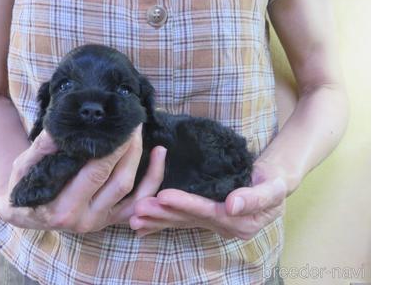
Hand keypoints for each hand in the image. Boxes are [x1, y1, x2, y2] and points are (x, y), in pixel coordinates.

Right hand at [0, 125, 167, 232]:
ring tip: (150, 138)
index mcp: (63, 209)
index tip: (122, 124)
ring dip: (147, 166)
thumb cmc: (22, 187)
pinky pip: (138, 204)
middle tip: (135, 124)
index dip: (114, 147)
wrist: (23, 212)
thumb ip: (42, 148)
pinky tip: (159, 157)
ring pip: (134, 194)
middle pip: (120, 181)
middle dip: (131, 150)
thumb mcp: (24, 167)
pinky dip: (152, 182)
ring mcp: (100, 222)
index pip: (96, 172)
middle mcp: (85, 220)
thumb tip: (64, 125)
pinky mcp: (110, 221)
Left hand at [130, 162, 287, 238]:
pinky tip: (143, 227)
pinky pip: (182, 221)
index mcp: (241, 223)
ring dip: (157, 219)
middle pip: (190, 220)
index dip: (186, 204)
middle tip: (138, 209)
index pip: (209, 212)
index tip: (163, 195)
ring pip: (182, 222)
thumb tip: (232, 205)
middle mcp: (225, 228)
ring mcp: (214, 224)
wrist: (272, 180)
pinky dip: (162, 223)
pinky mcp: (206, 218)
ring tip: (134, 217)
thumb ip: (255, 197)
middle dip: (163, 214)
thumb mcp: (273, 186)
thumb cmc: (273, 180)